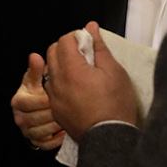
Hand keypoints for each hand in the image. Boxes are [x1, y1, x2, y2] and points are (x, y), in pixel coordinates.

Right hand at [11, 53, 65, 149]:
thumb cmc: (36, 92)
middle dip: (53, 112)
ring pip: (44, 131)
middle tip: (66, 107)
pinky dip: (57, 139)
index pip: (29, 103)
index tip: (55, 96)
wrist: (36, 110)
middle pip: (38, 118)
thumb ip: (35, 69)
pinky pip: (47, 144)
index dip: (43, 100)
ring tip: (68, 117)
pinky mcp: (36, 143)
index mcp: (18, 101)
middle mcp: (19, 118)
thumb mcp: (34, 80)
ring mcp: (27, 132)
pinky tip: (66, 130)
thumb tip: (35, 56)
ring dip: (57, 124)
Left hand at [47, 22, 137, 143]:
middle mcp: (58, 82)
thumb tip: (91, 28)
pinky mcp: (55, 109)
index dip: (77, 37)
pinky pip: (52, 88)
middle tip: (85, 55)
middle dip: (66, 48)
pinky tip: (77, 88)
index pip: (64, 40)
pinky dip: (60, 82)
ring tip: (81, 72)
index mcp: (72, 70)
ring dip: (62, 65)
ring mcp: (54, 97)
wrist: (109, 138)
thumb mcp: (115, 72)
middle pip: (52, 52)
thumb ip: (99, 47)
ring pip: (50, 70)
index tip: (88, 43)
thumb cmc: (115, 106)